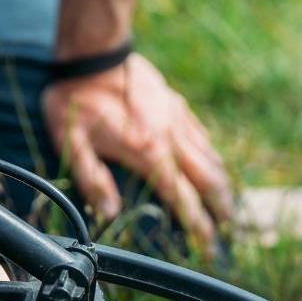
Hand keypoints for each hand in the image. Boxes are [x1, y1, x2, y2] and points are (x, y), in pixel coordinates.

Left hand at [42, 54, 232, 253]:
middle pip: (208, 181)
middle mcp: (170, 140)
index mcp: (147, 154)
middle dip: (221, 210)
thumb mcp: (71, 143)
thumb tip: (108, 214)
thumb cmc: (77, 99)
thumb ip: (92, 180)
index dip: (198, 226)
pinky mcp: (177, 107)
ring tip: (229, 207)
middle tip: (229, 232)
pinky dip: (214, 158)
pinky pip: (203, 137)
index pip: (182, 199)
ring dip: (223, 186)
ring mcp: (178, 121)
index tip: (209, 248)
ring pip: (211, 159)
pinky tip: (215, 168)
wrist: (94, 52)